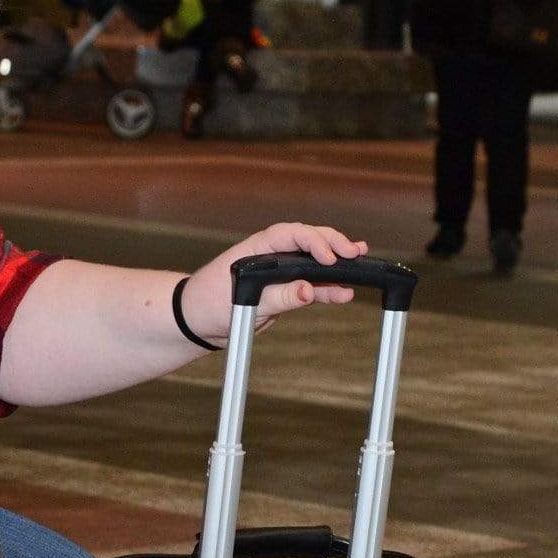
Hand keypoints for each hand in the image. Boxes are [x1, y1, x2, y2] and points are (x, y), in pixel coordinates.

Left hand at [179, 223, 367, 340]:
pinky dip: (327, 289)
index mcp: (256, 249)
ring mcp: (279, 273)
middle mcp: (271, 256)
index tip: (329, 257)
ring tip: (360, 263)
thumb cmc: (208, 304)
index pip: (290, 235)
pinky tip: (345, 293)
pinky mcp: (284, 291)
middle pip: (307, 241)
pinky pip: (310, 287)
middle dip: (332, 244)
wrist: (196, 322)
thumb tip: (308, 291)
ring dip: (337, 264)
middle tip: (353, 252)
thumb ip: (277, 298)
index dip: (313, 241)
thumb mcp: (242, 303)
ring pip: (313, 263)